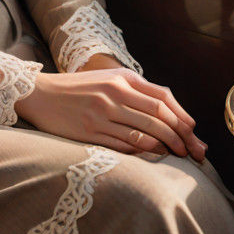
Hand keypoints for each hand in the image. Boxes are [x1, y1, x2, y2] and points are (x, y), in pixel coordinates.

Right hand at [13, 64, 206, 160]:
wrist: (41, 94)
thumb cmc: (78, 89)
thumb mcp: (107, 79)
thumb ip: (134, 90)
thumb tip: (167, 110)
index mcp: (121, 78)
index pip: (162, 97)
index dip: (182, 116)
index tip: (193, 131)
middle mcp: (114, 93)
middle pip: (159, 116)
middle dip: (181, 135)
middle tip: (193, 150)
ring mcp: (102, 114)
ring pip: (145, 133)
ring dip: (167, 146)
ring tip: (177, 154)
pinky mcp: (91, 132)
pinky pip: (126, 145)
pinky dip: (144, 152)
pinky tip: (153, 155)